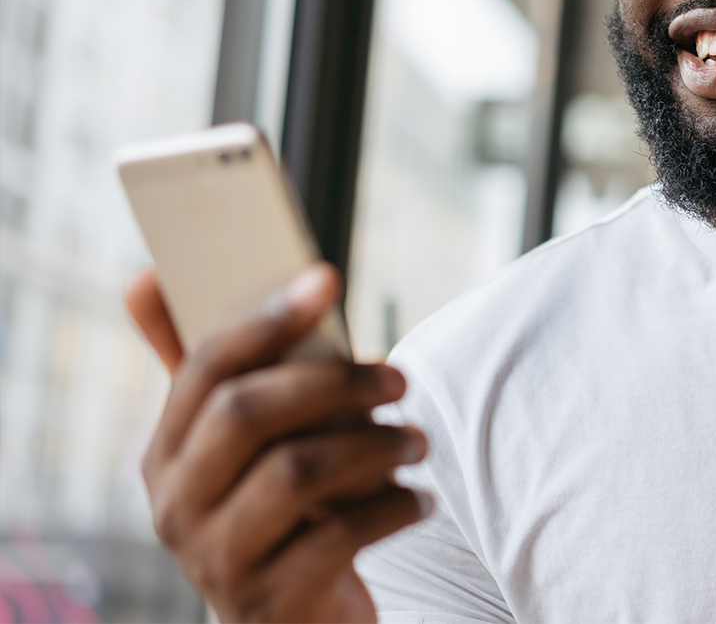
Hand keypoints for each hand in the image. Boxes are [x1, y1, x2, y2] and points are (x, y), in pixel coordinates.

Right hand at [125, 264, 430, 623]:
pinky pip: (336, 537)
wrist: (296, 622)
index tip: (328, 279)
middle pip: (244, 413)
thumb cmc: (280, 511)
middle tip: (401, 380)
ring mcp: (216, 559)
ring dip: (373, 445)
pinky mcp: (267, 601)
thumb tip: (146, 276)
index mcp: (166, 452)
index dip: (265, 317)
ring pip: (295, 473)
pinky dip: (391, 508)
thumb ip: (218, 370)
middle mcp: (176, 505)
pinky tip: (419, 499)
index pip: (204, 366)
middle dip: (333, 382)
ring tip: (419, 442)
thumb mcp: (245, 446)